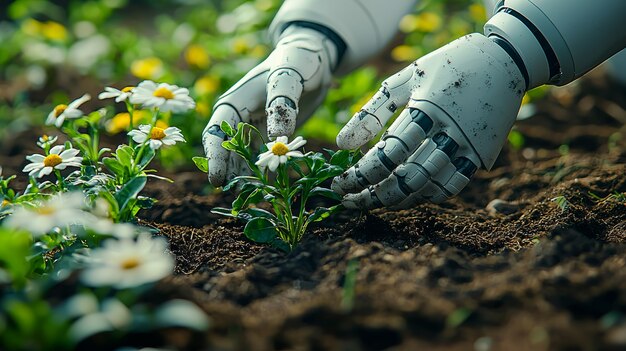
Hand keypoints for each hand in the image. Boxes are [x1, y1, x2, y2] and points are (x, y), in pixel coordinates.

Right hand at [202, 25, 337, 185]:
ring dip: (243, 176)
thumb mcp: (290, 76)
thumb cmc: (297, 62)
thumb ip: (283, 103)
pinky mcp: (268, 137)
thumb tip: (277, 137)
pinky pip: (260, 159)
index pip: (216, 133)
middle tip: (233, 195)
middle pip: (225, 151)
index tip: (216, 179)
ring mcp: (252, 129)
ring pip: (241, 159)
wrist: (311, 60)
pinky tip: (266, 187)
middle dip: (226, 173)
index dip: (214, 157)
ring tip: (248, 196)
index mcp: (234, 102)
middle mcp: (238, 118)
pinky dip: (261, 173)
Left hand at [332, 34, 525, 208]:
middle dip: (374, 195)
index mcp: (428, 107)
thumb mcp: (404, 79)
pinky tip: (406, 196)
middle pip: (408, 177)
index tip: (340, 183)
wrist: (504, 59)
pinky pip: (452, 186)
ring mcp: (470, 146)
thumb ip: (371, 112)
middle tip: (350, 201)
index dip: (361, 174)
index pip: (389, 153)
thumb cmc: (444, 66)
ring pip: (429, 187)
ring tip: (373, 201)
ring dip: (397, 200)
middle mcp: (450, 130)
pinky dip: (427, 196)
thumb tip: (341, 145)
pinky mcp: (482, 155)